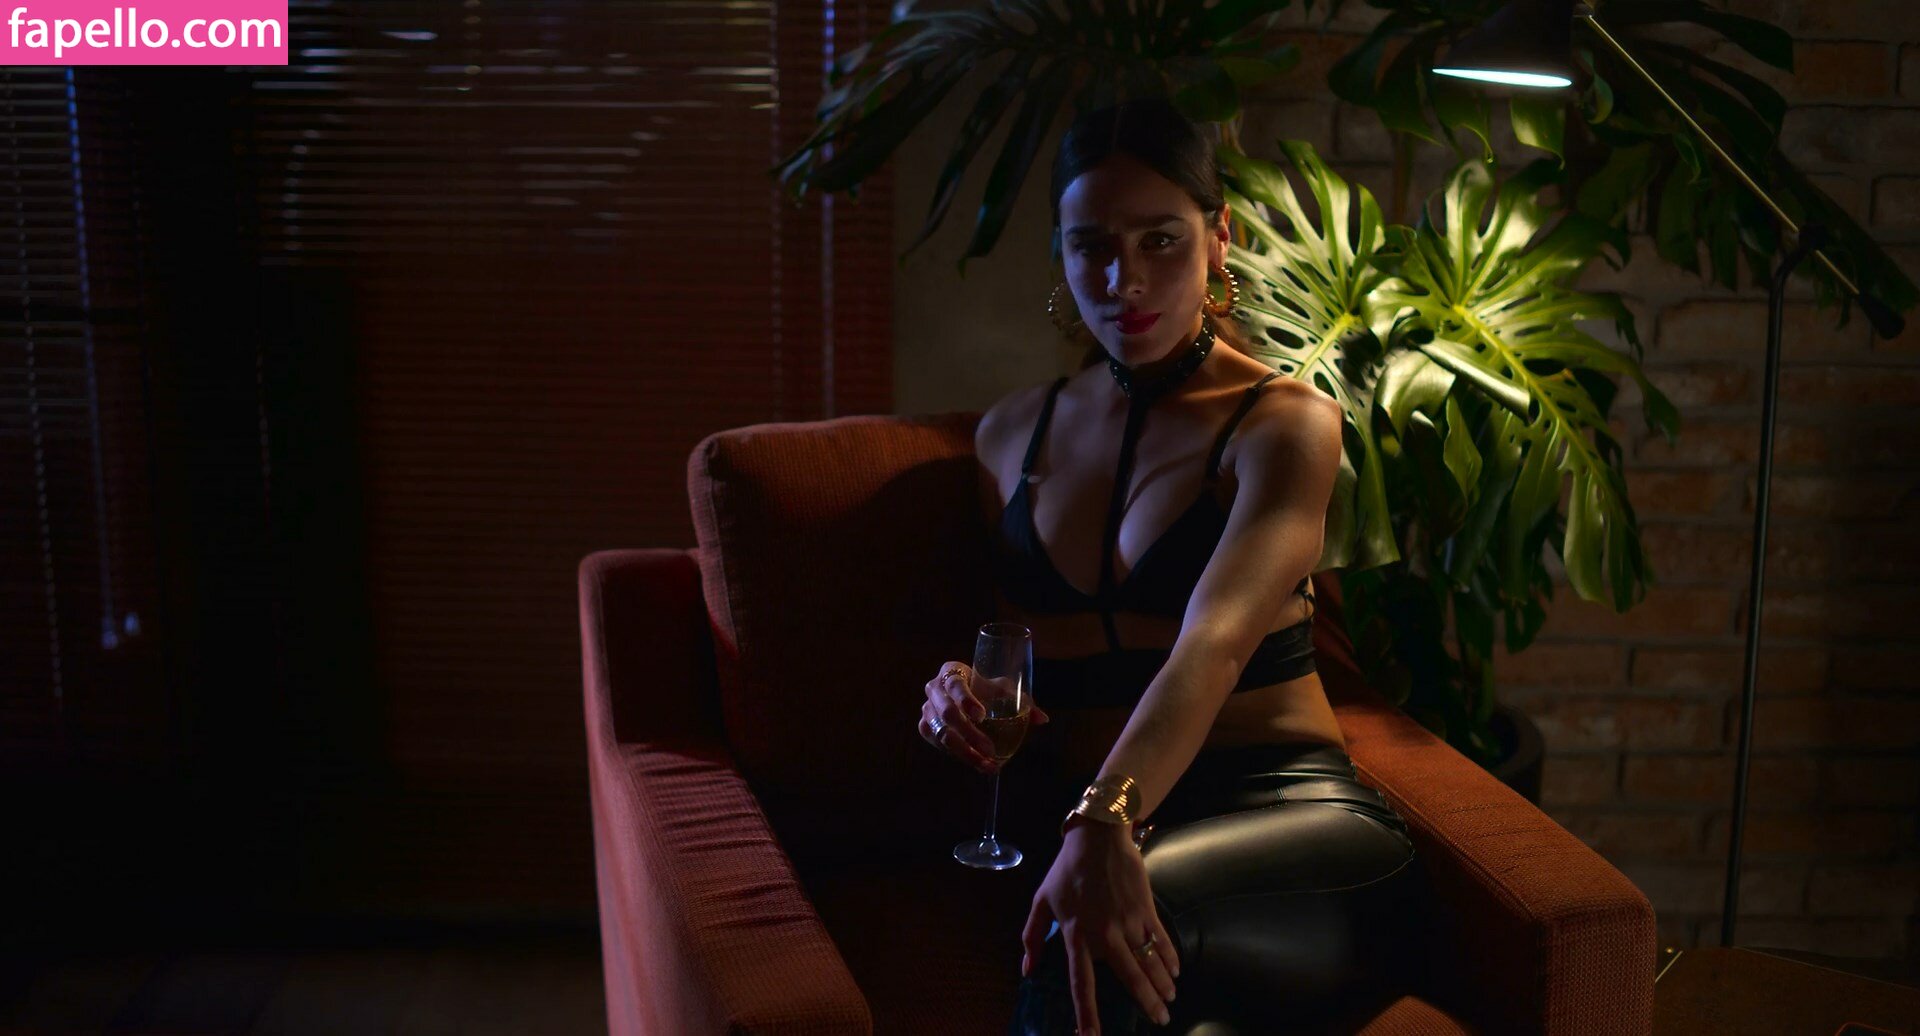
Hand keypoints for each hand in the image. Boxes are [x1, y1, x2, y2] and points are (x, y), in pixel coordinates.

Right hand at [918, 661, 1049, 774]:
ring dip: (964, 752)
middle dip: (970, 735)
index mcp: (952, 671)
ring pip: (941, 733)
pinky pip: (935, 741)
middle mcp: (934, 688)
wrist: (966, 692)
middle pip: (947, 713)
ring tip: (986, 765)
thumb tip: (1042, 720)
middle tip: (990, 750)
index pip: (956, 686)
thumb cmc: (987, 687)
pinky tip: (974, 761)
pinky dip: (954, 754)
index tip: (982, 716)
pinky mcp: (925, 725)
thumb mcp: (1004, 689)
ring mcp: (927, 708)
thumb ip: (1023, 702)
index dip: (967, 701)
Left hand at [1020, 820, 1179, 1034]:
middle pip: (1130, 978)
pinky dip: (1170, 958)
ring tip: (1169, 1001)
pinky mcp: (1146, 908)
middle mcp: (1105, 933)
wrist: (1098, 836)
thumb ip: (1032, 937)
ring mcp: (1129, 921)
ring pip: (1150, 962)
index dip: (1087, 1012)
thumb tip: (1027, 971)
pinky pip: (1161, 940)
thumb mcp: (1041, 901)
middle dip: (1147, 1003)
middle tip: (1160, 1020)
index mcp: (1076, 935)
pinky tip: (1175, 972)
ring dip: (1163, 985)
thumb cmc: (1066, 869)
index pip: (1082, 982)